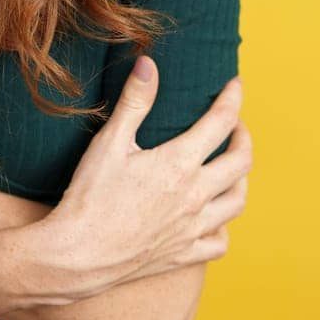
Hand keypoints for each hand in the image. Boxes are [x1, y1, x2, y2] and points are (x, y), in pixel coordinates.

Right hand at [38, 57, 251, 301]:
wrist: (76, 256)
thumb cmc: (89, 197)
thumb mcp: (109, 142)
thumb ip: (134, 101)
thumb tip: (148, 63)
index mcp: (180, 164)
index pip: (221, 121)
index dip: (232, 98)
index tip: (234, 85)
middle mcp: (195, 196)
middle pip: (241, 161)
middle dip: (243, 136)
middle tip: (235, 124)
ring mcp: (192, 228)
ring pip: (237, 202)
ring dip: (241, 178)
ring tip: (232, 166)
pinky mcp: (182, 254)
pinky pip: (219, 243)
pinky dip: (223, 227)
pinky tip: (214, 217)